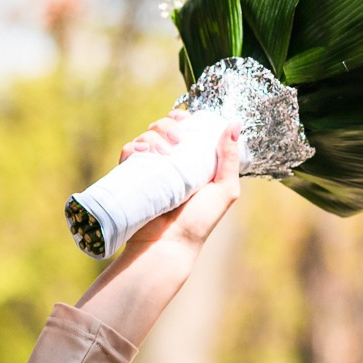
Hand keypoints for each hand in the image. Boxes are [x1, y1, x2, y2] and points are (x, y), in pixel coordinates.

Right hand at [114, 113, 241, 265]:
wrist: (169, 245)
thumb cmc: (199, 222)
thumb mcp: (224, 190)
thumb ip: (230, 159)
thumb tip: (234, 124)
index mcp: (191, 161)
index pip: (184, 128)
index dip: (182, 117)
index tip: (185, 118)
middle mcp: (169, 162)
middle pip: (162, 127)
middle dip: (167, 125)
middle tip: (177, 139)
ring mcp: (149, 170)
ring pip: (145, 137)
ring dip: (152, 136)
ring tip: (163, 153)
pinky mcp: (131, 178)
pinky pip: (128, 153)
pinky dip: (132, 147)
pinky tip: (141, 153)